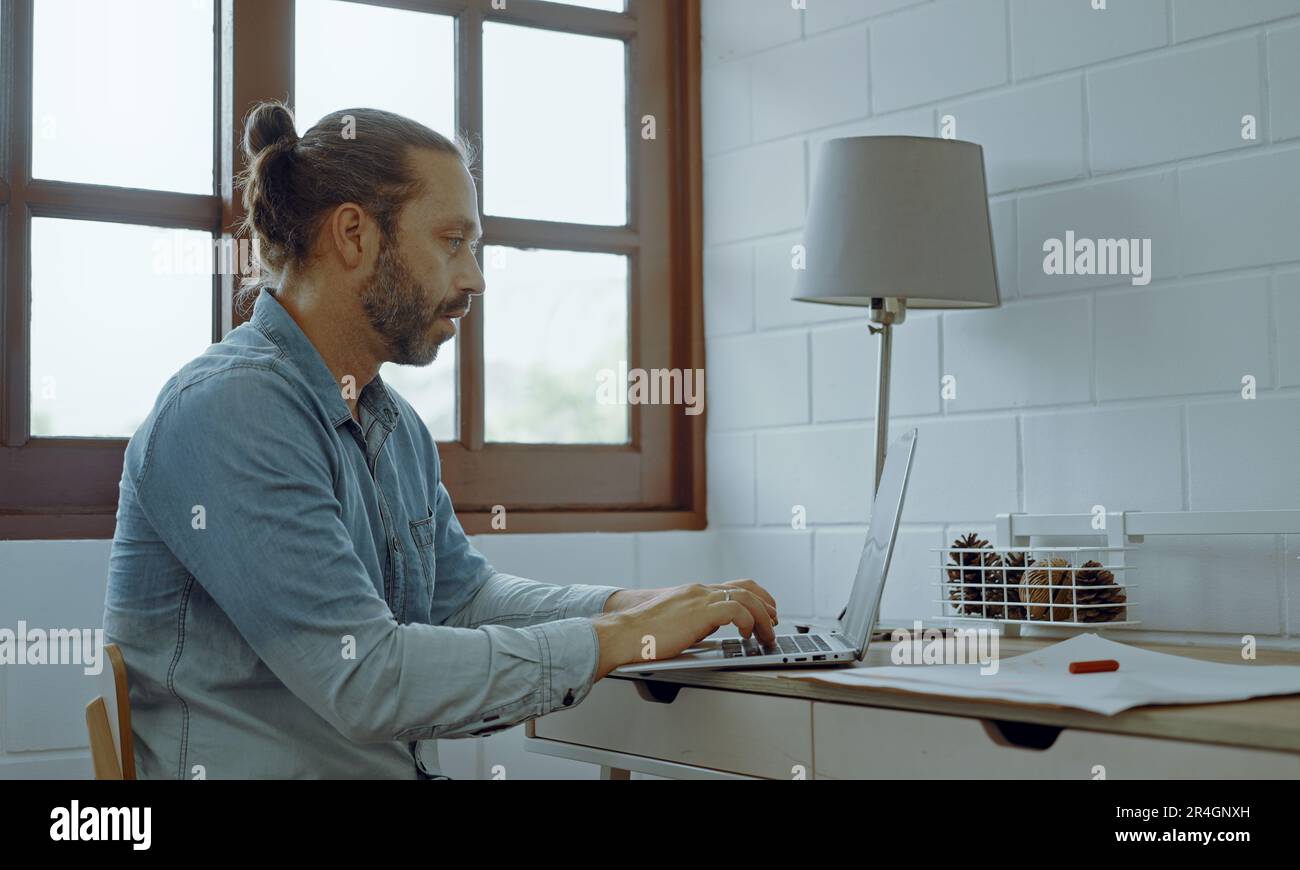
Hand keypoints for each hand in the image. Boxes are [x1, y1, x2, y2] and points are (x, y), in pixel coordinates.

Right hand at [590, 580, 778, 678]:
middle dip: (766, 605)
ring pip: (746, 597)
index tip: (765, 611)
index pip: (734, 585)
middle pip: (746, 587)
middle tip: (775, 621)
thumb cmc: (642, 635)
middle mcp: (699, 591)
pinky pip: (736, 610)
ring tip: (767, 634)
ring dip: (763, 617)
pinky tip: (747, 635)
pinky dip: (748, 621)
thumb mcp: (675, 624)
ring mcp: (700, 599)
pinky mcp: (700, 611)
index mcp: (693, 592)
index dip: (755, 597)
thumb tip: (709, 631)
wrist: (623, 634)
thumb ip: (694, 622)